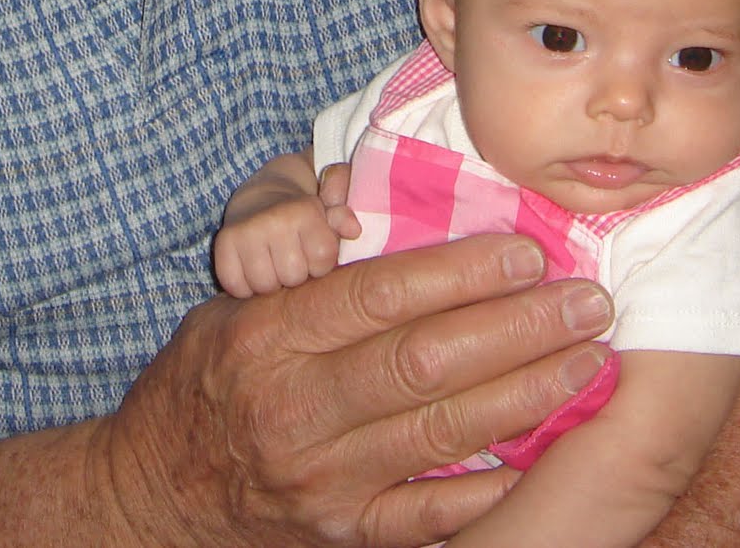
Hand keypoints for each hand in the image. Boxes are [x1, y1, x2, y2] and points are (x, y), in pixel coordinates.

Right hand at [99, 234, 614, 547]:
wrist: (153, 494)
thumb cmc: (203, 380)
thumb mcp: (232, 309)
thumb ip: (307, 277)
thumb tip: (387, 222)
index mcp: (266, 337)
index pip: (376, 295)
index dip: (458, 271)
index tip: (525, 251)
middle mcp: (295, 408)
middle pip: (422, 361)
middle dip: (516, 326)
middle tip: (585, 299)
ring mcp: (323, 480)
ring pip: (439, 433)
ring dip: (524, 394)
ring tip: (585, 360)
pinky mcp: (344, 535)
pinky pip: (429, 515)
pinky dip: (489, 488)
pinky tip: (542, 453)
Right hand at [214, 189, 353, 296]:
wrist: (262, 197)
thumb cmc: (303, 214)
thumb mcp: (329, 210)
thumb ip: (343, 219)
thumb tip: (353, 229)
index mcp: (303, 211)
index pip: (322, 261)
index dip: (321, 262)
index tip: (314, 250)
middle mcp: (273, 219)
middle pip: (293, 277)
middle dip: (296, 274)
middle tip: (292, 258)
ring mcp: (245, 231)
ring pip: (264, 286)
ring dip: (270, 282)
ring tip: (274, 265)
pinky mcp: (222, 242)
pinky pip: (235, 286)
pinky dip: (243, 285)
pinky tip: (252, 270)